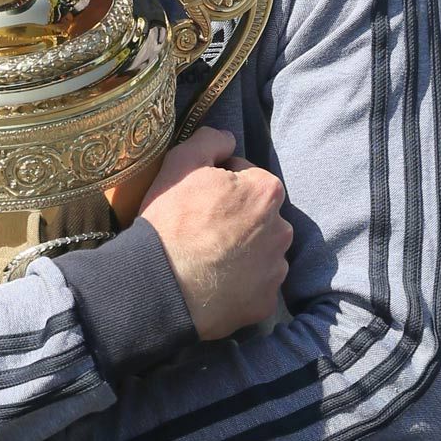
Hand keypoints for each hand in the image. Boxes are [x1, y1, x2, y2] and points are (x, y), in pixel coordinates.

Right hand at [139, 128, 291, 340]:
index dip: (219, 183)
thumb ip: (210, 139)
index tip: (198, 198)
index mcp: (266, 192)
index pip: (246, 177)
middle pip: (258, 215)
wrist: (158, 285)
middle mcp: (281, 230)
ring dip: (241, 250)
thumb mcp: (180, 163)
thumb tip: (229, 139)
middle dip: (236, 217)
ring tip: (207, 258)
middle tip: (201, 229)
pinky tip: (214, 282)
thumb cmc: (170, 221)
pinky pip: (255, 285)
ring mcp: (275, 269)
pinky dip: (240, 283)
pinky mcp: (265, 302)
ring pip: (259, 250)